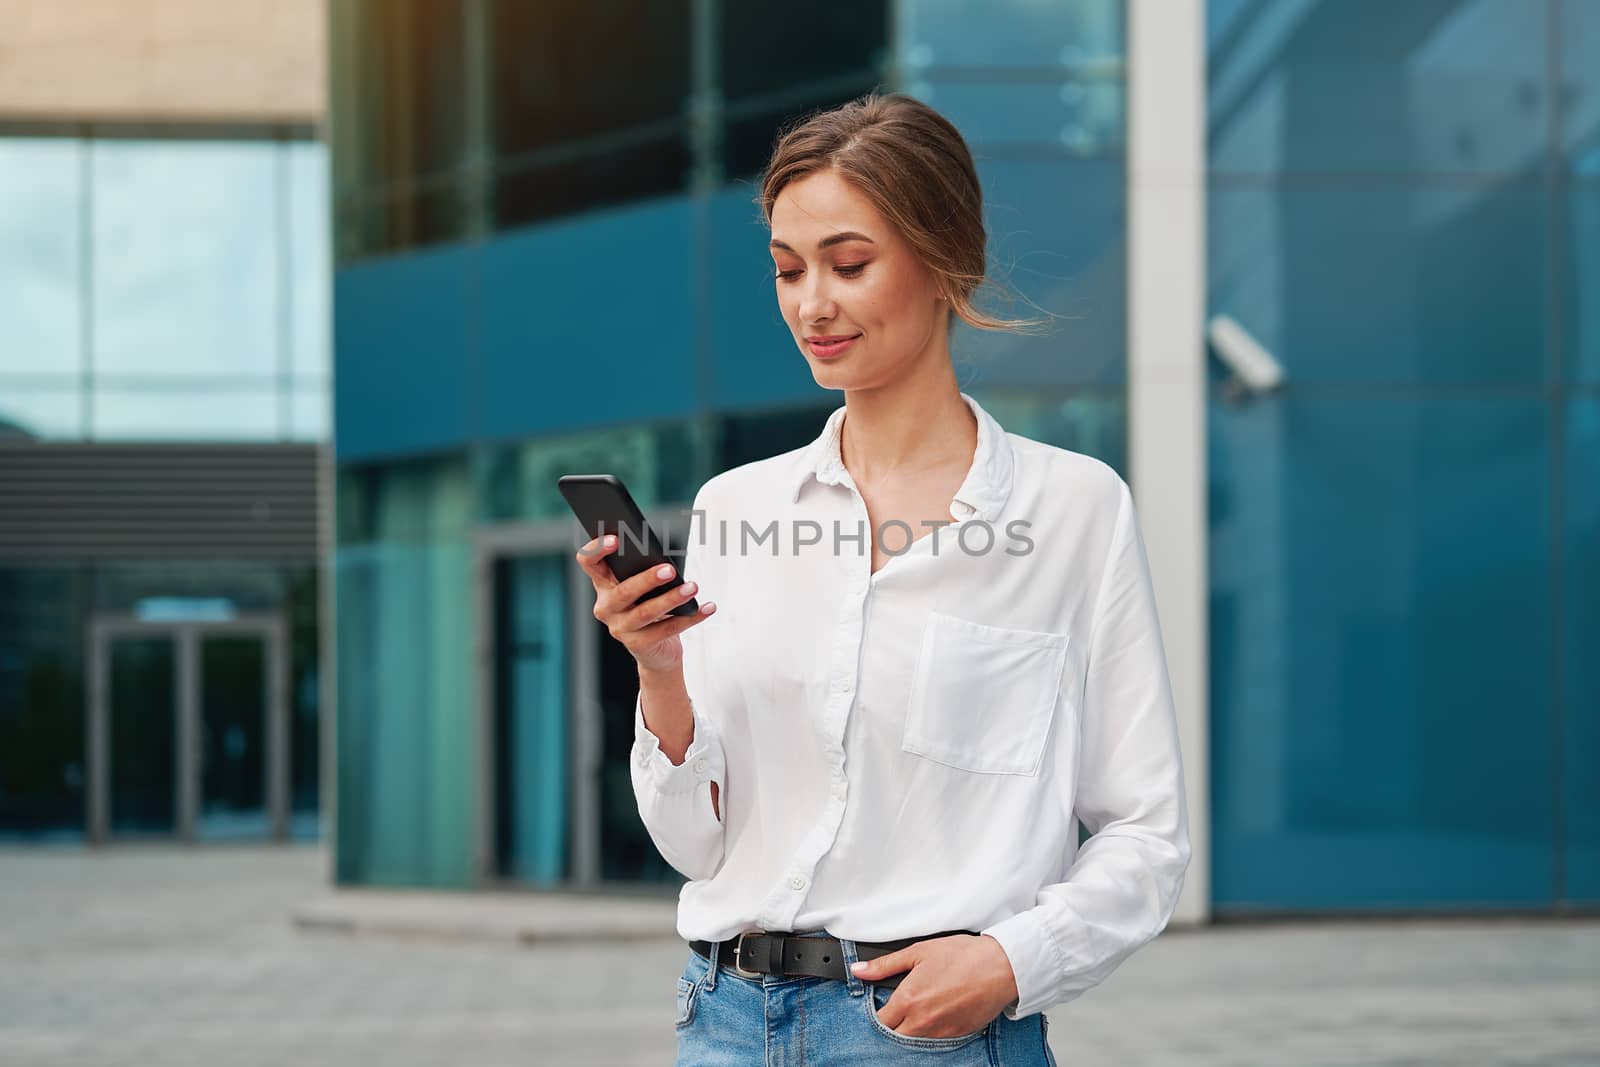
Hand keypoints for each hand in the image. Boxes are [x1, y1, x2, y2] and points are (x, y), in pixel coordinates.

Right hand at [574, 534, 715, 673]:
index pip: (588, 562)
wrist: (656, 649)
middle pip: (624, 591)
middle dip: (648, 579)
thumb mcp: (644, 585)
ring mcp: (620, 628)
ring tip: (693, 587)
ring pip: (646, 612)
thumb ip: (645, 569)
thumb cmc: (649, 604)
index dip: (596, 549)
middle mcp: (606, 606)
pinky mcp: (638, 645)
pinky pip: (667, 630)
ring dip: (672, 599)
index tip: (616, 539)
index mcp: (603, 583)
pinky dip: (690, 618)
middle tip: (670, 569)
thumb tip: (664, 560)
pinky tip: (707, 608)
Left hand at [849, 934, 1018, 1038]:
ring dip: (913, 1028)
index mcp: (909, 1000)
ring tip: (923, 1006)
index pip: (881, 1021)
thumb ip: (884, 965)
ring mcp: (940, 1032)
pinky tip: (940, 1011)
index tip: (885, 1003)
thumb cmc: (962, 956)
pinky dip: (932, 1030)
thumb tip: (859, 970)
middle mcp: (922, 1021)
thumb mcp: (918, 952)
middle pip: (895, 1035)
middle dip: (894, 1023)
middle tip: (903, 1006)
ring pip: (915, 1040)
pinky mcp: (957, 1035)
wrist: (1001, 967)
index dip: (880, 1012)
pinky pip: (936, 1040)